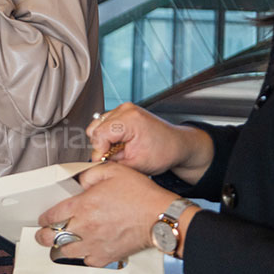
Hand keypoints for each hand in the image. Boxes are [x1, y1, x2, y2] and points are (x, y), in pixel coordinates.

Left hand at [35, 162, 179, 265]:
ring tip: (61, 244)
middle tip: (43, 235)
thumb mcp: (112, 172)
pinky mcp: (108, 256)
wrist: (161, 217)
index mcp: (83, 206)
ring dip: (61, 248)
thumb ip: (89, 175)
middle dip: (43, 237)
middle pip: (52, 238)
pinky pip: (87, 262)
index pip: (51, 216)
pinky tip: (85, 251)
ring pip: (66, 252)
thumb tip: (77, 181)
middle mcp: (85, 227)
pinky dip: (83, 257)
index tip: (43, 220)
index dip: (43, 219)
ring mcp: (95, 244)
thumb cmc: (141, 195)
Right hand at [87, 103, 213, 176]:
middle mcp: (125, 109)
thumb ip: (113, 164)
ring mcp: (124, 109)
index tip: (103, 162)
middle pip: (96, 128)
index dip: (99, 151)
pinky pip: (104, 123)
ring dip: (104, 140)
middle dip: (101, 146)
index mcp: (130, 119)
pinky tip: (120, 143)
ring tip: (119, 150)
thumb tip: (95, 163)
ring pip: (97, 125)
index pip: (100, 134)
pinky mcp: (123, 112)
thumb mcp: (137, 165)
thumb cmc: (165, 153)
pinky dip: (108, 136)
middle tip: (113, 157)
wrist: (178, 145)